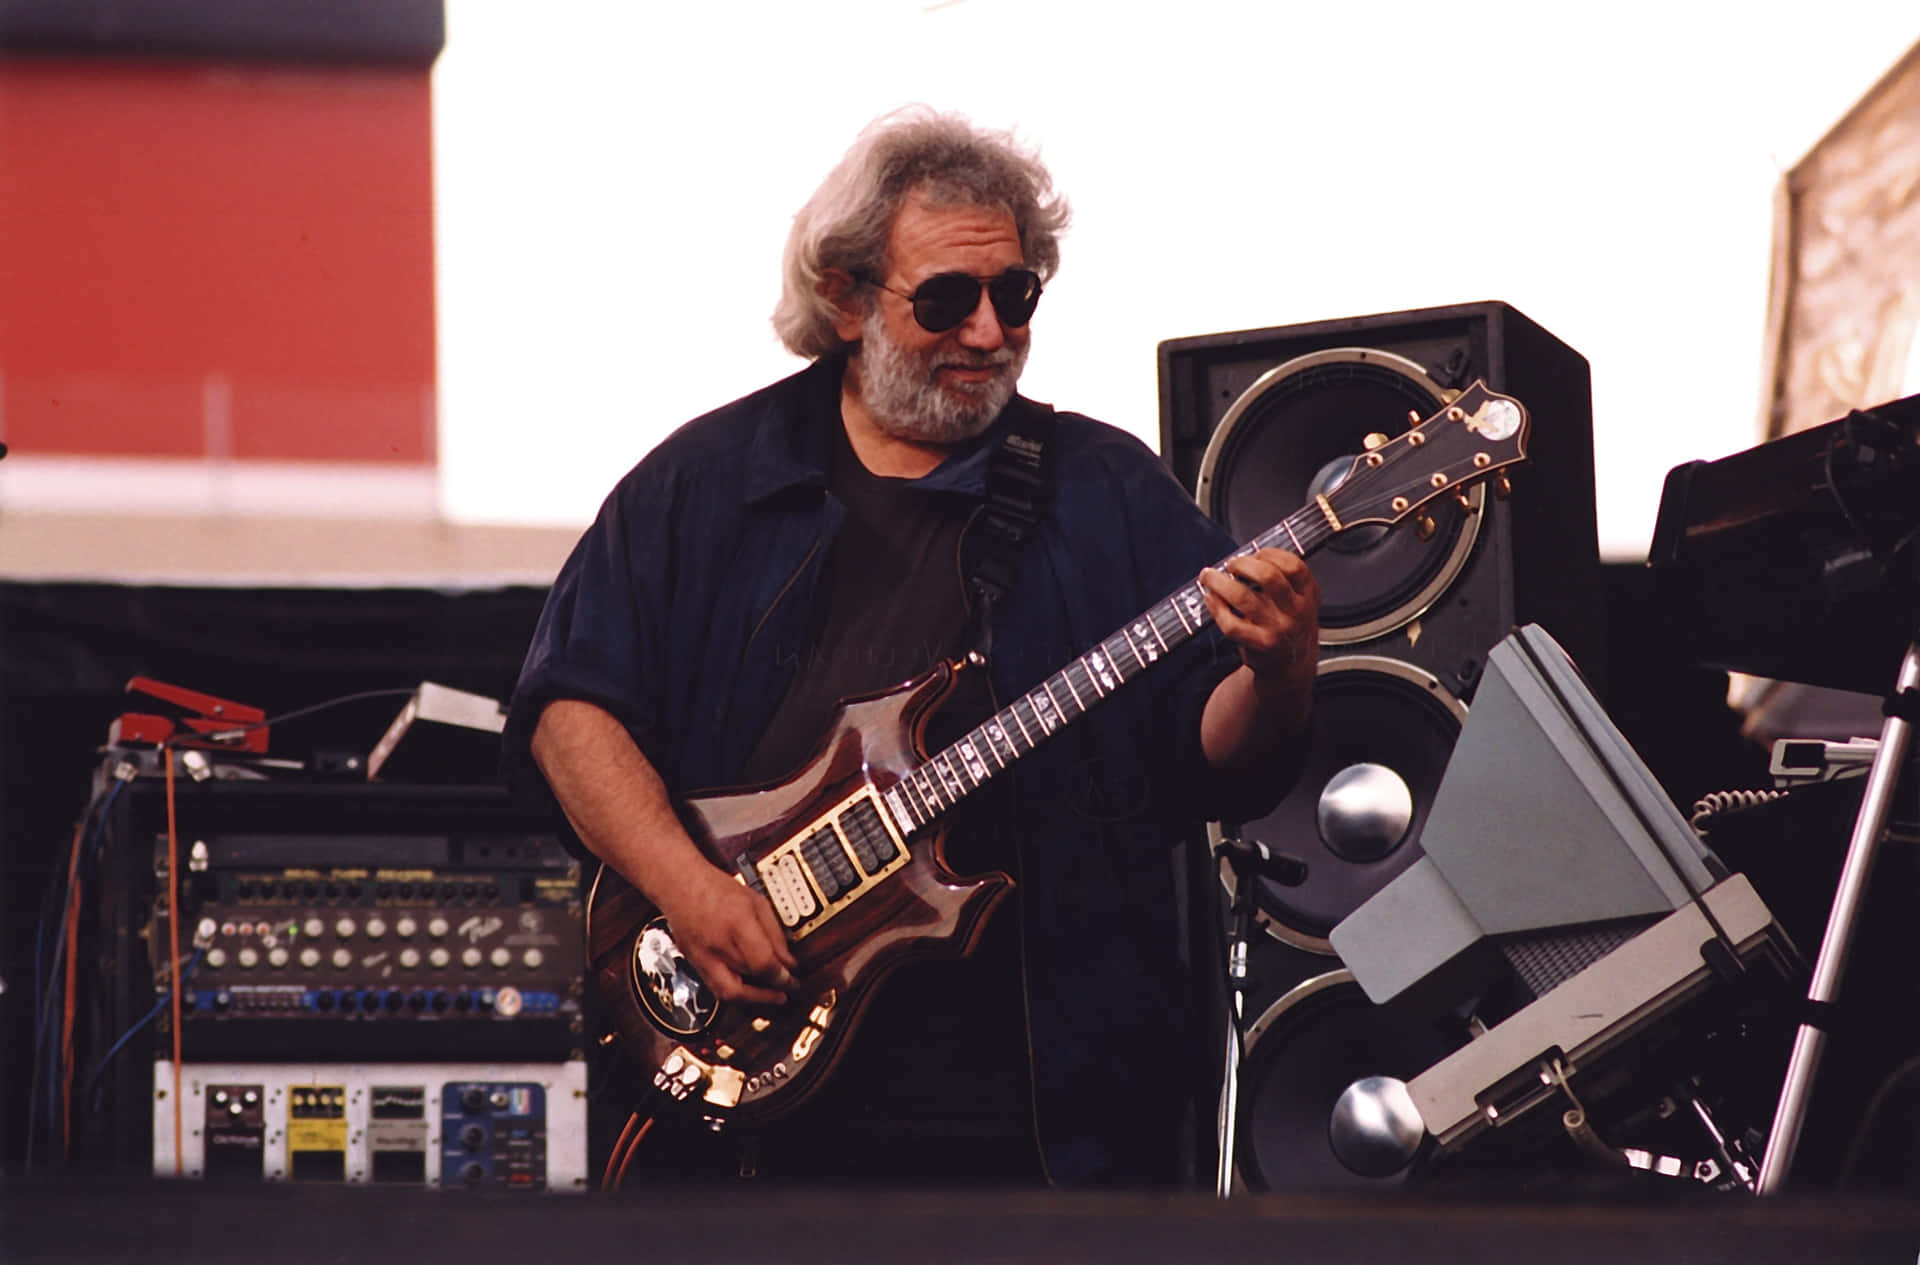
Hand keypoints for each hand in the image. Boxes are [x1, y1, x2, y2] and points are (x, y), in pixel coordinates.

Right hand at [653, 861, 798, 1006]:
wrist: (678, 884)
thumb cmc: (716, 888)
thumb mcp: (756, 902)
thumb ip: (774, 933)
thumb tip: (788, 961)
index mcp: (737, 922)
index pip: (762, 963)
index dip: (780, 977)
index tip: (792, 979)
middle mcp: (717, 944)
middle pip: (747, 982)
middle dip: (770, 992)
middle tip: (785, 989)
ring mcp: (701, 956)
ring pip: (728, 993)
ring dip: (752, 1000)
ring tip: (769, 996)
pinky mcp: (693, 962)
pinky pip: (715, 987)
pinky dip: (735, 993)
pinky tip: (748, 988)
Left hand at [1198, 547, 1319, 701]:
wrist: (1290, 664)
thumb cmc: (1287, 624)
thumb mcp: (1298, 599)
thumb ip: (1280, 578)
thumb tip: (1243, 557)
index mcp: (1309, 594)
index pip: (1293, 565)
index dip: (1269, 554)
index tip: (1255, 554)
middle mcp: (1297, 611)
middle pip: (1268, 576)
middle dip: (1242, 564)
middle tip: (1231, 565)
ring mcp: (1278, 629)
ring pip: (1242, 597)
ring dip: (1219, 582)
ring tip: (1209, 577)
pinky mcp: (1260, 645)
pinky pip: (1231, 623)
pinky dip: (1215, 607)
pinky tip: (1211, 599)